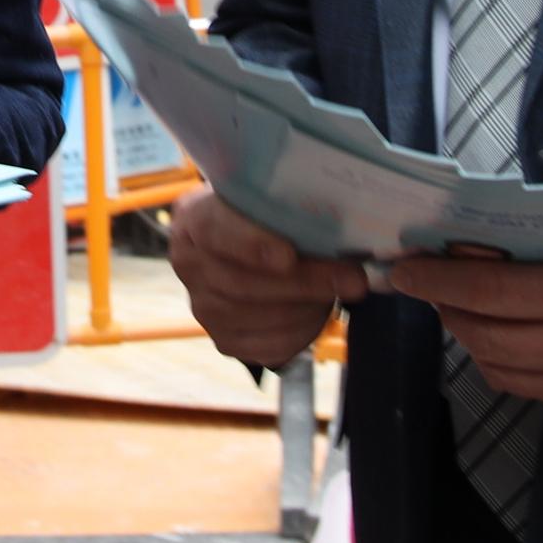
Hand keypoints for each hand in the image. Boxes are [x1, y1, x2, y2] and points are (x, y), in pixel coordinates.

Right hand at [168, 190, 360, 367]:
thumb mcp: (268, 196)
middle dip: (305, 283)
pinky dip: (304, 331)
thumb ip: (289, 205)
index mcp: (193, 219)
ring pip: (261, 318)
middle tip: (353, 279)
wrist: (247, 247)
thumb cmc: (263, 215)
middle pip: (244, 284)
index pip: (215, 231)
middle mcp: (189, 265)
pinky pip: (269, 345)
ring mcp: (203, 307)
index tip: (288, 256)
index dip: (251, 245)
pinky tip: (319, 311)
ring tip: (341, 290)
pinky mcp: (225, 340)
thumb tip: (343, 228)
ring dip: (309, 306)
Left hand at [388, 205, 542, 428]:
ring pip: (503, 369)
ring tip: (469, 310)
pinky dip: (513, 363)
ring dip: (475, 338)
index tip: (408, 271)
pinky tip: (512, 337)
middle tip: (433, 286)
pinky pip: (537, 391)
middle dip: (449, 309)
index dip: (437, 281)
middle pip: (485, 335)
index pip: (487, 293)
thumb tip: (475, 244)